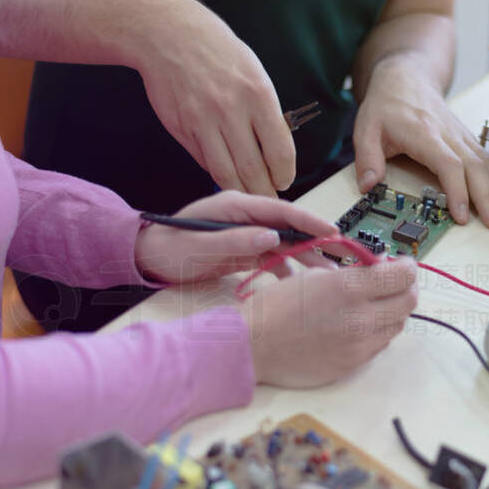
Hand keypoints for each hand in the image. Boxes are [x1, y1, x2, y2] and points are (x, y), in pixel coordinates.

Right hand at [133, 0, 294, 195]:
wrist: (170, 35)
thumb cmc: (218, 53)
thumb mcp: (254, 74)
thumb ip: (265, 114)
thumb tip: (273, 155)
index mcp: (257, 94)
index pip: (280, 152)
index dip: (284, 175)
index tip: (284, 181)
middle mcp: (230, 110)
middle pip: (253, 171)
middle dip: (264, 193)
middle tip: (268, 199)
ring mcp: (202, 122)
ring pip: (225, 174)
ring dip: (240, 192)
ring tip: (249, 196)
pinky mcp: (181, 129)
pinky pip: (204, 161)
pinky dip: (216, 172)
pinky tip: (224, 173)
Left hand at [134, 191, 337, 283]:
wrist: (149, 259)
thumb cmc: (169, 248)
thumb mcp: (201, 246)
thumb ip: (236, 241)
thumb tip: (272, 237)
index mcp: (236, 206)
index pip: (281, 210)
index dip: (309, 220)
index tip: (331, 231)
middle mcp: (246, 217)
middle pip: (289, 226)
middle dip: (315, 241)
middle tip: (339, 256)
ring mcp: (246, 233)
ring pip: (285, 244)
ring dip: (305, 258)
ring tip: (325, 275)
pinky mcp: (244, 250)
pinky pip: (273, 258)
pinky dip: (287, 269)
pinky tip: (298, 283)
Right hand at [240, 260, 418, 386]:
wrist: (253, 346)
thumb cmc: (275, 307)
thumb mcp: (314, 275)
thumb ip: (352, 273)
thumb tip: (379, 271)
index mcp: (349, 288)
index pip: (404, 275)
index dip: (406, 266)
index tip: (400, 264)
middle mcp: (360, 318)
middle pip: (409, 300)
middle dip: (406, 287)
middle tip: (393, 282)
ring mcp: (359, 345)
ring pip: (398, 323)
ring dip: (392, 309)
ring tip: (374, 303)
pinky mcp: (354, 364)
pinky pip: (380, 344)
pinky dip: (377, 330)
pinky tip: (360, 323)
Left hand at [353, 56, 488, 228]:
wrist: (405, 77)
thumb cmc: (386, 105)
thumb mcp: (365, 128)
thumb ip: (367, 158)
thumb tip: (368, 185)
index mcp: (424, 132)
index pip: (448, 163)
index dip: (457, 190)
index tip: (461, 214)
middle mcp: (448, 133)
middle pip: (474, 166)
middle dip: (487, 197)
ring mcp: (460, 135)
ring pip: (485, 163)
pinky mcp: (466, 138)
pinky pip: (487, 160)